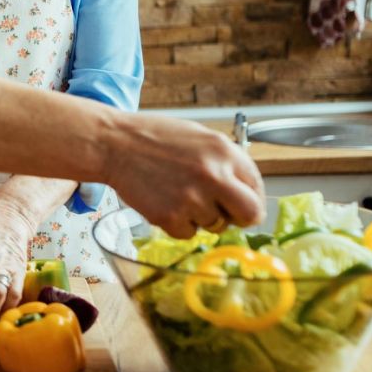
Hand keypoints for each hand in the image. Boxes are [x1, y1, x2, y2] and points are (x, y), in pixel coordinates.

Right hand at [106, 113, 264, 237]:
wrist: (114, 144)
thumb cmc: (154, 138)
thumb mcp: (200, 137)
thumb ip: (226, 162)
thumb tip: (245, 190)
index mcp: (224, 151)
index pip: (257, 189)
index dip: (249, 199)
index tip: (241, 204)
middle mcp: (213, 175)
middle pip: (249, 214)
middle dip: (239, 218)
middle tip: (224, 214)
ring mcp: (192, 198)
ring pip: (214, 226)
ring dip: (200, 217)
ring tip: (178, 194)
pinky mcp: (170, 217)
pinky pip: (187, 233)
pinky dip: (178, 224)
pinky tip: (164, 201)